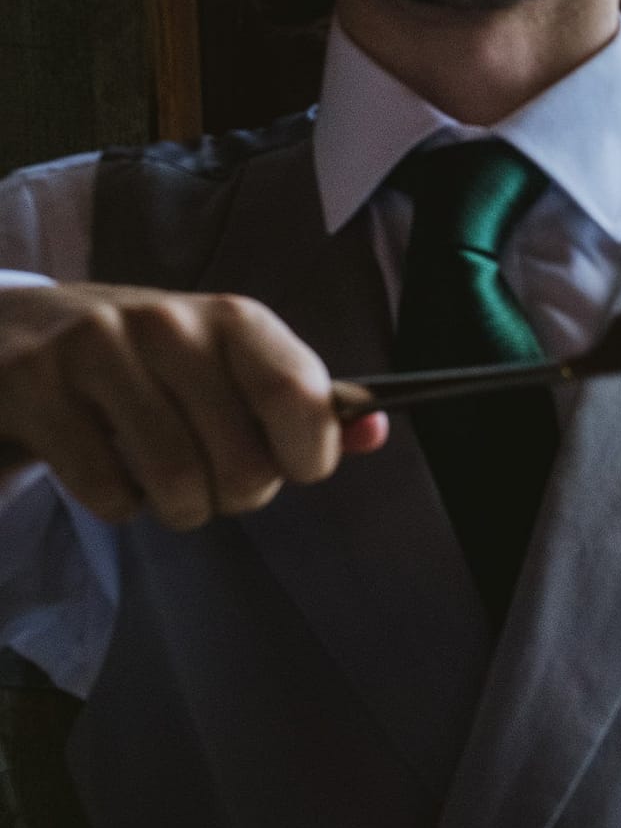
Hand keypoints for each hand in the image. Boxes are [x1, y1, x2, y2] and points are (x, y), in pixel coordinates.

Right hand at [0, 283, 385, 527]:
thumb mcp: (234, 368)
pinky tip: (110, 470)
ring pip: (175, 483)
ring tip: (168, 484)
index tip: (298, 467)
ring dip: (181, 507)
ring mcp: (95, 350)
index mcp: (234, 321)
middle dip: (238, 493)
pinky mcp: (35, 387)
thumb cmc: (156, 365)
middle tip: (215, 478)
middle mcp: (168, 323)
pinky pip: (108, 492)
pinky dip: (119, 503)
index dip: (310, 454)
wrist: (25, 330)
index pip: (301, 396)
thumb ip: (305, 404)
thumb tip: (377, 431)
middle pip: (243, 461)